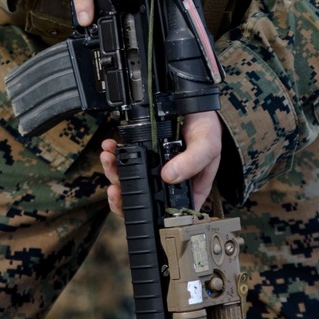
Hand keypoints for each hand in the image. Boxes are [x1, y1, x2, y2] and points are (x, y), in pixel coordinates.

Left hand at [100, 110, 222, 216]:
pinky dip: (115, 154)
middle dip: (124, 194)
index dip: (149, 215)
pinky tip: (111, 147)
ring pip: (130, 179)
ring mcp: (154, 168)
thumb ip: (192, 162)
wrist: (197, 103)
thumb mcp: (207, 146)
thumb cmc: (208, 129)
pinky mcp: (143, 153)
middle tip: (115, 187)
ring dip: (115, 171)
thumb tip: (168, 177)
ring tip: (110, 159)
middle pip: (143, 197)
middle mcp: (169, 182)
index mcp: (188, 190)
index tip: (134, 207)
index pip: (168, 212)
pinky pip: (126, 158)